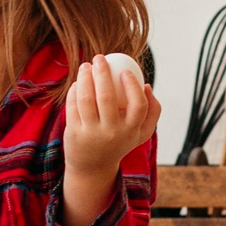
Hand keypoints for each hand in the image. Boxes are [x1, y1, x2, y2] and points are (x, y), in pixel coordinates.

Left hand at [60, 55, 159, 225]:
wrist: (94, 167)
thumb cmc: (120, 141)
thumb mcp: (141, 133)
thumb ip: (152, 110)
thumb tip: (146, 85)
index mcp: (131, 131)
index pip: (137, 105)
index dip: (132, 85)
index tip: (124, 71)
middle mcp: (112, 133)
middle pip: (107, 97)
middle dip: (102, 72)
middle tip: (100, 58)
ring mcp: (91, 134)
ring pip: (86, 98)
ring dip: (85, 77)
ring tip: (86, 66)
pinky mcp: (74, 133)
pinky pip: (73, 105)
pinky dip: (74, 89)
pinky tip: (78, 82)